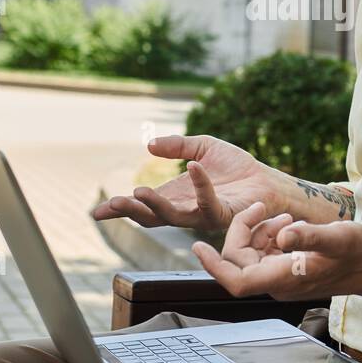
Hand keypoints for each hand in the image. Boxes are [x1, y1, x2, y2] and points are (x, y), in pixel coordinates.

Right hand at [92, 135, 285, 235]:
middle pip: (151, 216)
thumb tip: (148, 145)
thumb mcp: (202, 147)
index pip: (143, 205)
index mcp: (175, 196)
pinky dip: (201, 183)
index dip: (120, 209)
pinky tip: (193, 166)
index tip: (96, 212)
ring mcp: (202, 215)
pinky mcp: (223, 213)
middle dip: (130, 212)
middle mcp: (184, 209)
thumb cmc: (235, 167)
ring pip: (173, 217)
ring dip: (155, 206)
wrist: (265, 179)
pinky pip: (208, 201)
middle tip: (111, 206)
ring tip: (137, 193)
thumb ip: (177, 146)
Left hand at [191, 203, 361, 302]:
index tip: (197, 247)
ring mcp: (281, 276)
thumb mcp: (336, 238)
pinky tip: (288, 223)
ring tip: (284, 216)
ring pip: (251, 253)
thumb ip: (308, 236)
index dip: (214, 266)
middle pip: (239, 259)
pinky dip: (269, 234)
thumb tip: (282, 235)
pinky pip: (265, 252)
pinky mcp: (288, 268)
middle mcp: (277, 281)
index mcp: (283, 278)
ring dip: (259, 230)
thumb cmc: (359, 254)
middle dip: (244, 230)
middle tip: (263, 207)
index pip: (236, 280)